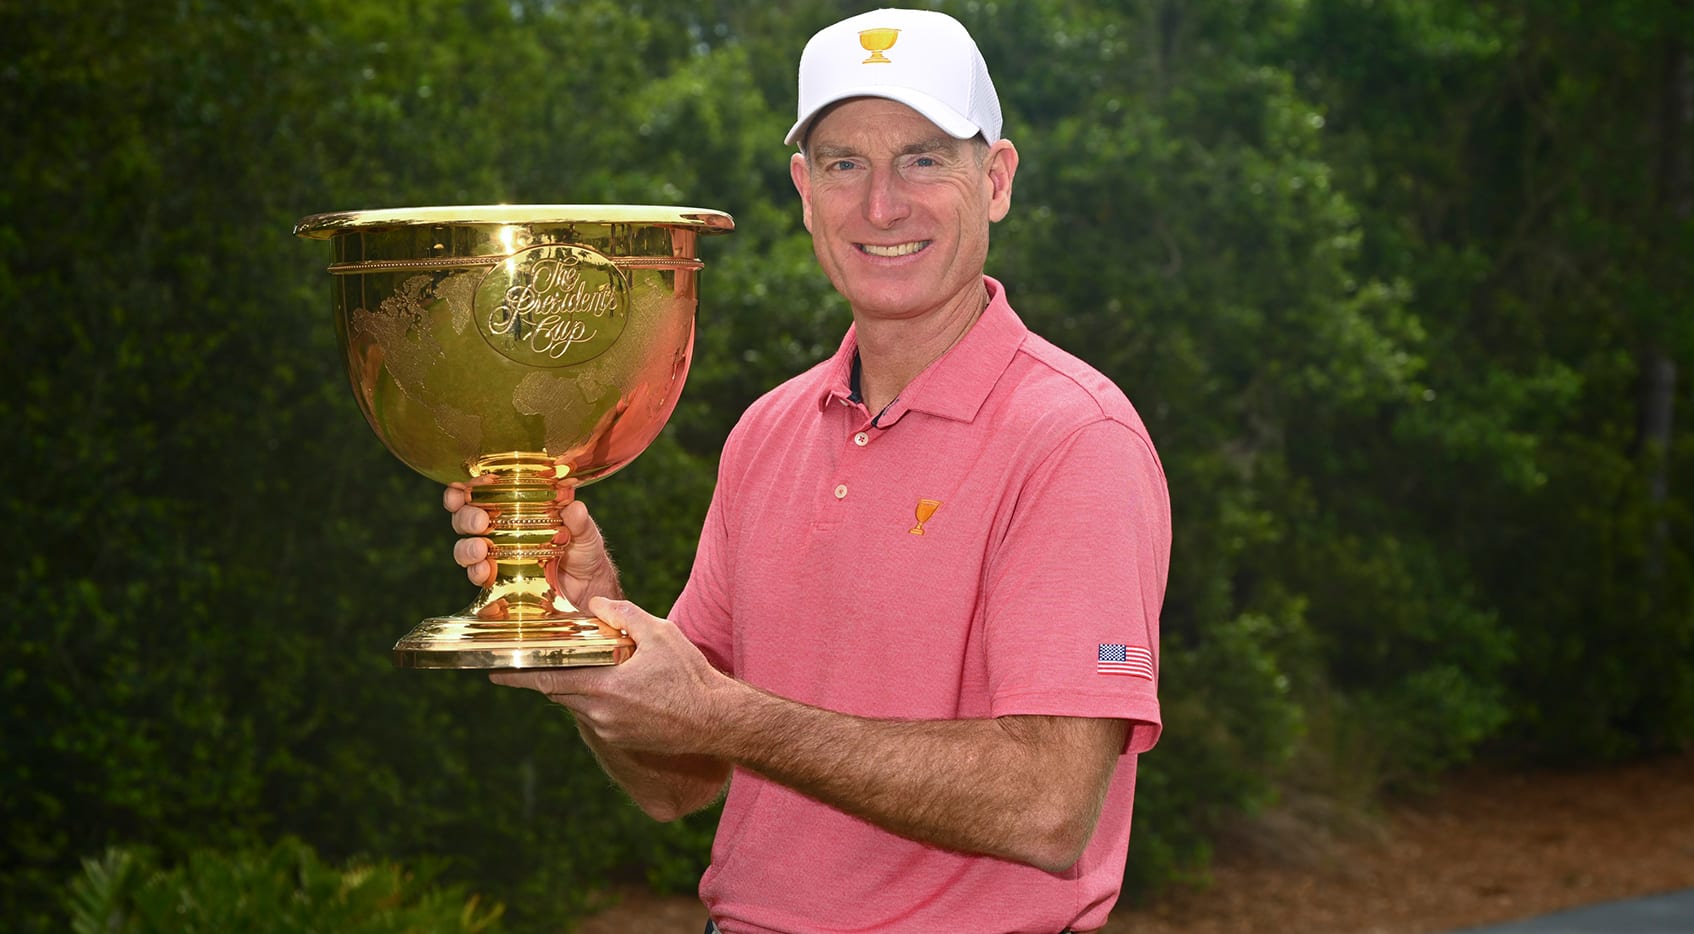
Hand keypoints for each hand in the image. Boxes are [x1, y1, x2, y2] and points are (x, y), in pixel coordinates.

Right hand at [442, 483, 622, 604]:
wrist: (588, 588)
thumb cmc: (584, 551)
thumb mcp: (585, 534)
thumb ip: (580, 522)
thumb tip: (575, 508)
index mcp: (514, 506)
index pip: (481, 492)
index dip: (465, 488)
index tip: (464, 488)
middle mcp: (498, 527)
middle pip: (465, 518)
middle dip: (465, 517)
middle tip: (479, 521)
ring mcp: (495, 554)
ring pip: (465, 547)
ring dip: (467, 547)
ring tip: (480, 551)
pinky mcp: (498, 578)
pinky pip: (477, 574)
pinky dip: (476, 572)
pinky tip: (483, 571)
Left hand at [490, 596, 736, 754]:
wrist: (717, 721)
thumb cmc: (691, 677)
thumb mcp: (660, 634)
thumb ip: (623, 614)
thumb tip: (595, 602)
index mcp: (603, 688)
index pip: (549, 679)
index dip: (518, 675)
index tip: (492, 671)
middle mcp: (600, 714)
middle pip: (560, 691)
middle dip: (549, 674)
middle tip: (537, 657)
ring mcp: (610, 731)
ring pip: (578, 704)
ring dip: (576, 685)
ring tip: (583, 665)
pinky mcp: (622, 740)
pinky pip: (596, 716)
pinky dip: (595, 698)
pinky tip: (612, 684)